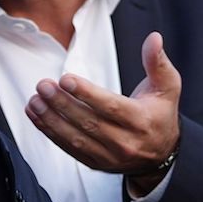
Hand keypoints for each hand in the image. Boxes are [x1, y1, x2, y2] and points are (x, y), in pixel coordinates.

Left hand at [25, 31, 180, 193]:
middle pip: (88, 123)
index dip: (86, 94)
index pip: (110, 107)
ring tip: (35, 101)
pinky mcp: (95, 163)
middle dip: (62, 104)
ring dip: (51, 119)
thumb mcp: (167, 87)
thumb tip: (154, 38)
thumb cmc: (160, 114)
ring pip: (75, 138)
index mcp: (141, 121)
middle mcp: (125, 142)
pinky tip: (36, 115)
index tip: (65, 79)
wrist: (161, 154)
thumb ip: (157, 63)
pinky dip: (50, 132)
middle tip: (43, 86)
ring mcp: (109, 156)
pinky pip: (69, 148)